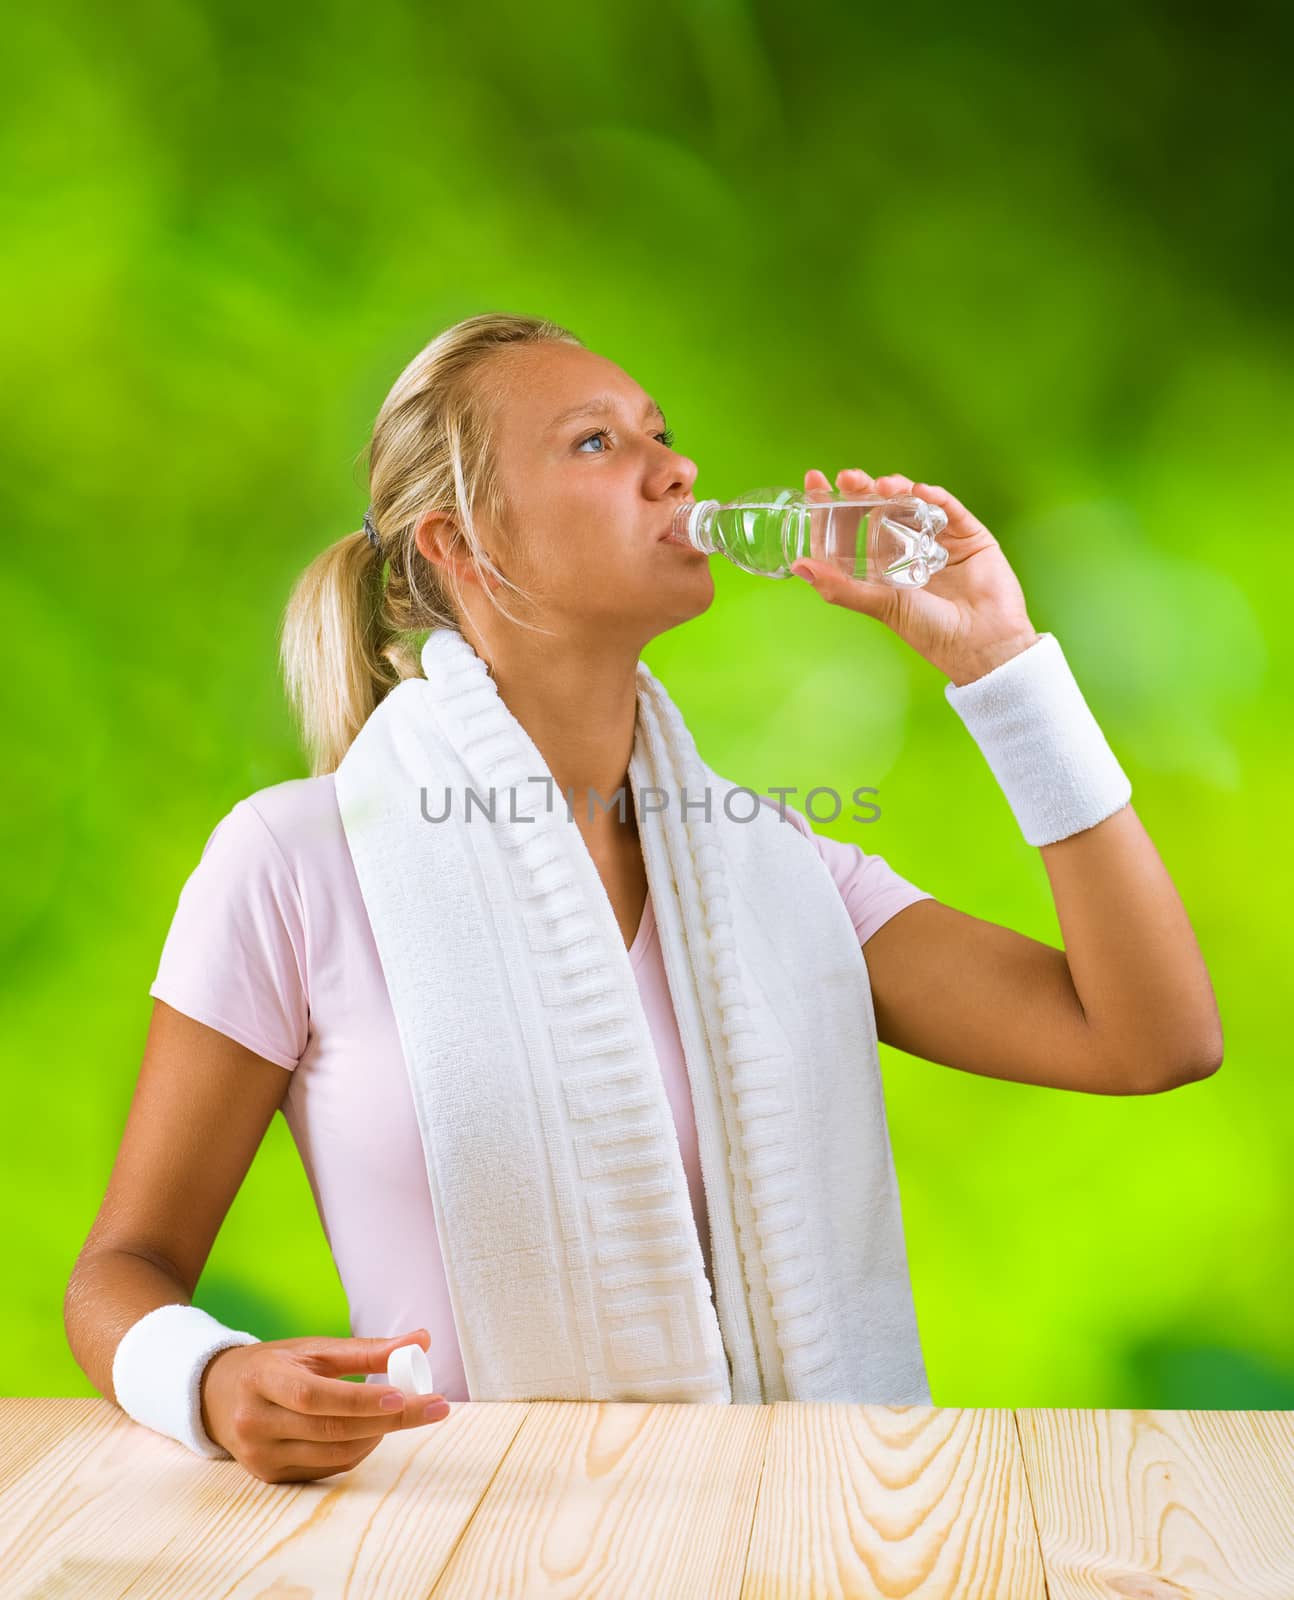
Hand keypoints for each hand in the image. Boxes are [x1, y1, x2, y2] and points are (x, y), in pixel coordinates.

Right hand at [201, 1328, 449, 1483]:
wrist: (218, 1396)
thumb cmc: (276, 1366)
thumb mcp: (314, 1348)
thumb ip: (367, 1349)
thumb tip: (421, 1340)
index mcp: (264, 1379)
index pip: (316, 1396)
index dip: (361, 1400)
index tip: (405, 1395)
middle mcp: (256, 1421)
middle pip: (331, 1429)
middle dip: (389, 1420)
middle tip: (435, 1407)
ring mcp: (260, 1455)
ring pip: (333, 1454)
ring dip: (376, 1436)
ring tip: (401, 1413)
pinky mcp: (269, 1476)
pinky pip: (325, 1469)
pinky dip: (356, 1451)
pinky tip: (371, 1432)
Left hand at [792, 467, 1041, 685]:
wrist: (982, 643)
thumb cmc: (930, 632)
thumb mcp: (881, 606)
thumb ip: (841, 587)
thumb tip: (798, 566)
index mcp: (881, 566)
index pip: (849, 527)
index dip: (831, 506)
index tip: (814, 481)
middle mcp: (906, 549)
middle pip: (877, 508)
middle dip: (860, 489)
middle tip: (847, 478)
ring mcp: (937, 539)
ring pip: (911, 502)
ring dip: (895, 488)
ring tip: (885, 486)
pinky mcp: (967, 535)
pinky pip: (948, 508)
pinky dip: (934, 496)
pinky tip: (920, 491)